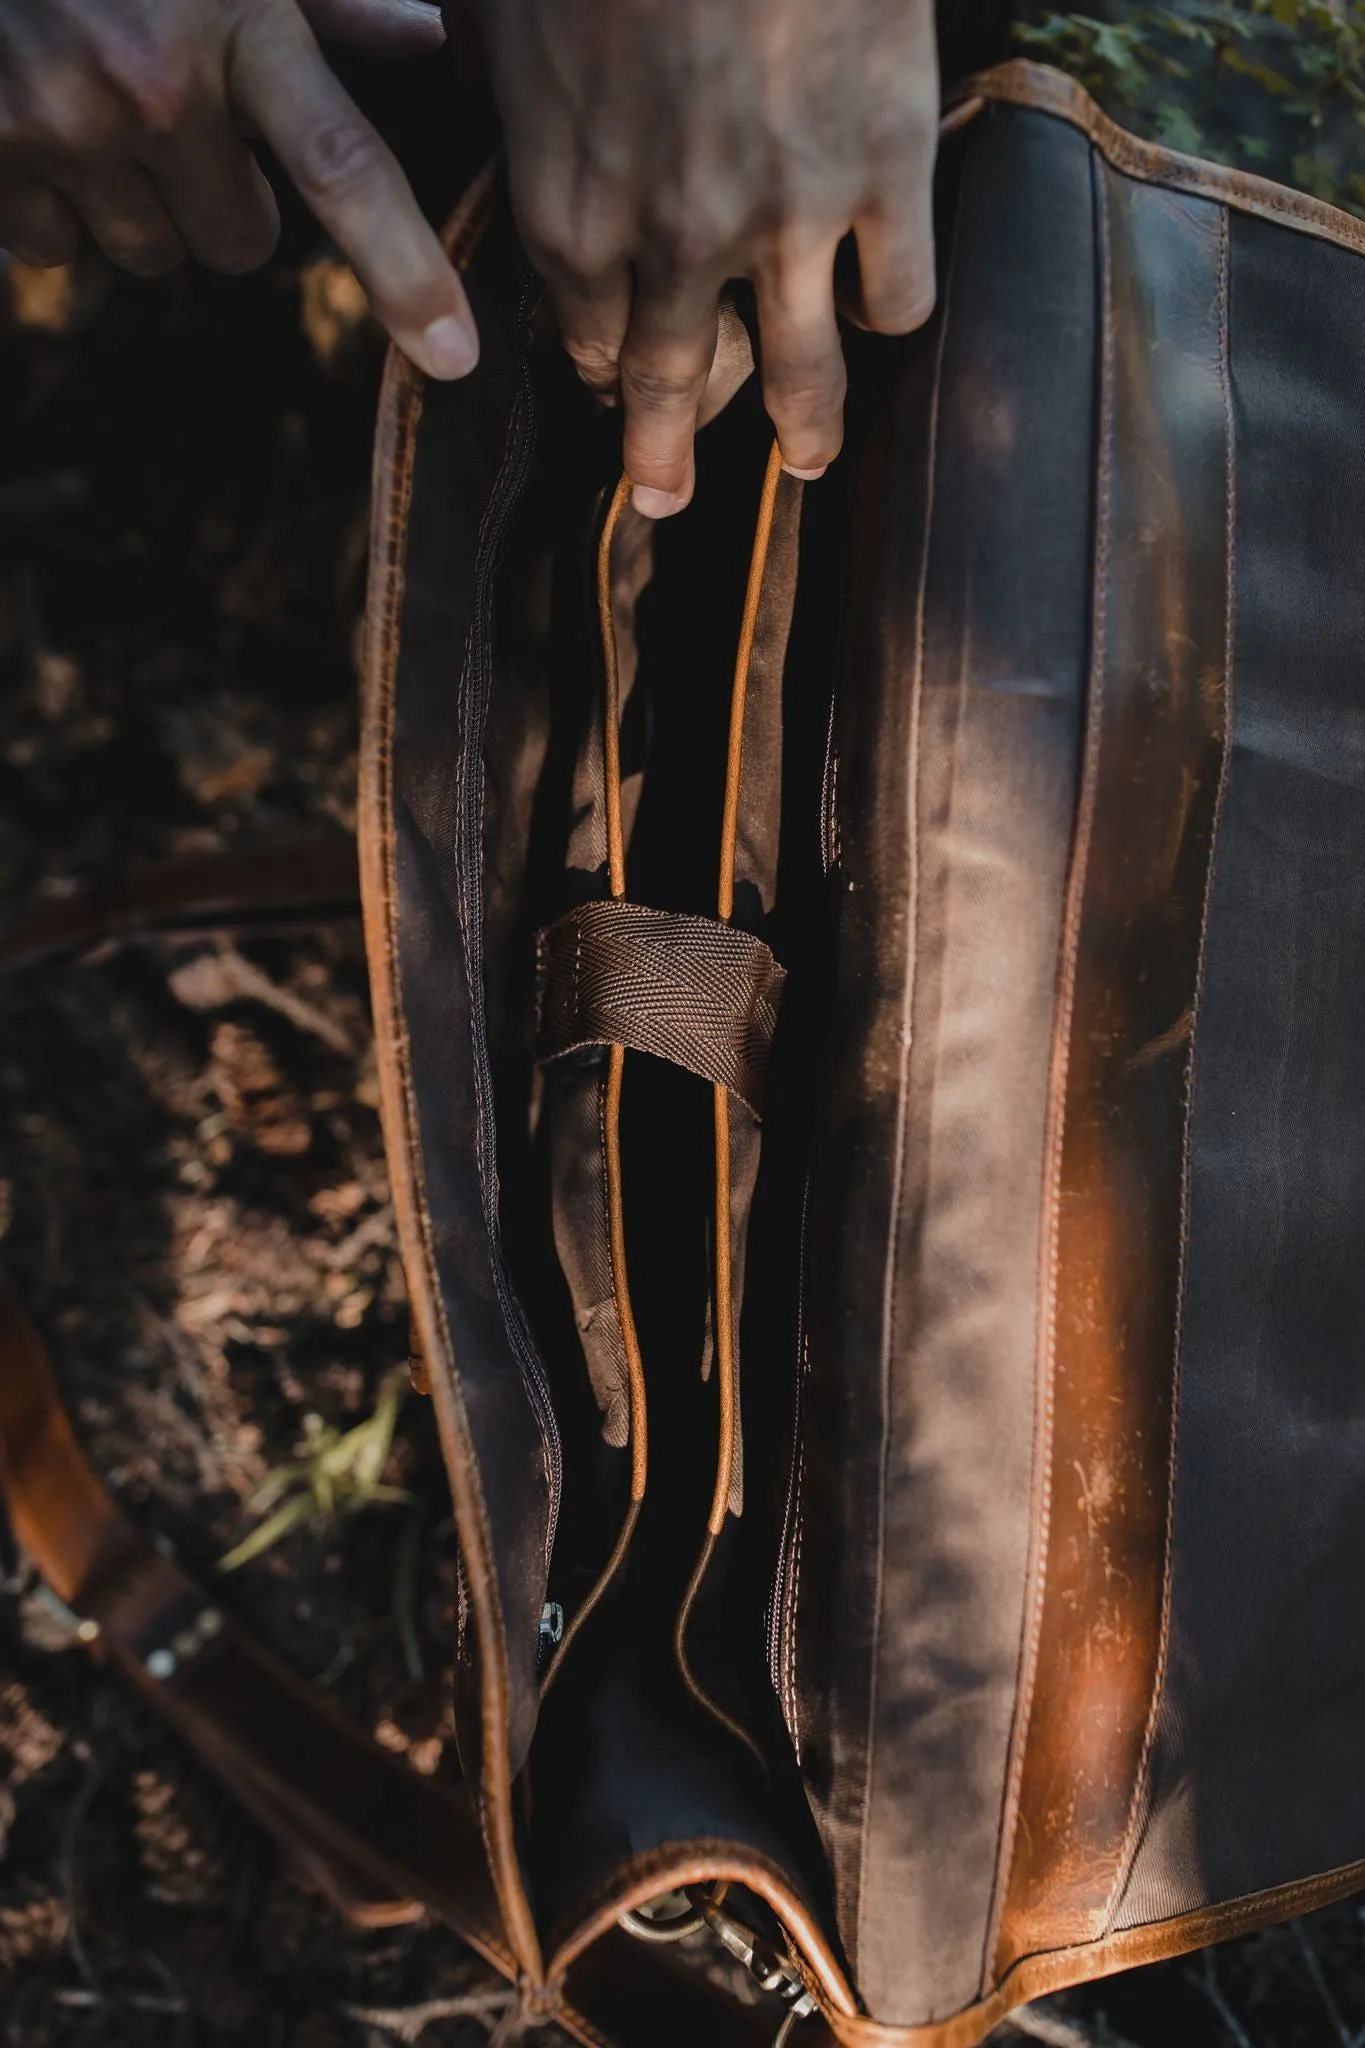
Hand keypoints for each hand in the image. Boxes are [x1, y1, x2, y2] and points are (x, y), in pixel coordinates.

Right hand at [0, 0, 478, 379]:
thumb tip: (427, 34)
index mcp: (238, 23)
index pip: (346, 169)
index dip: (407, 270)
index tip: (454, 355)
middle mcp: (157, 86)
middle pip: (237, 244)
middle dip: (220, 198)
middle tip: (177, 111)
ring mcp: (65, 125)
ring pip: (149, 253)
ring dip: (136, 201)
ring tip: (99, 102)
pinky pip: (55, 247)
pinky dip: (52, 199)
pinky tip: (38, 111)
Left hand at [471, 0, 937, 513]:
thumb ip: (492, 65)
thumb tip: (462, 70)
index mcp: (568, 207)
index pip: (583, 335)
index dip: (598, 369)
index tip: (607, 386)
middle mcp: (672, 244)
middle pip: (672, 382)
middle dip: (666, 454)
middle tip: (666, 501)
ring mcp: (786, 223)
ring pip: (800, 372)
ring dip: (805, 430)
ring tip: (809, 464)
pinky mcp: (883, 178)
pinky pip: (899, 293)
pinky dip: (892, 313)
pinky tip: (889, 317)